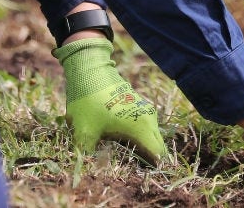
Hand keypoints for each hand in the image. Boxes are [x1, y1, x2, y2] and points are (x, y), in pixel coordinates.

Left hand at [53, 37, 166, 162]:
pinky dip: (136, 134)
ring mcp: (144, 110)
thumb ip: (89, 155)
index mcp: (141, 127)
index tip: (138, 173)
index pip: (158, 155)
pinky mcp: (138, 104)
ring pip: (150, 135)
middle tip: (129, 165)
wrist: (89, 70)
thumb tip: (90, 168)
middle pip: (156, 146)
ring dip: (140, 145)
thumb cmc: (89, 101)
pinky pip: (143, 125)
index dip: (151, 167)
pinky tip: (117, 137)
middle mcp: (148, 119)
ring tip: (121, 151)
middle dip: (147, 158)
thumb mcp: (84, 133)